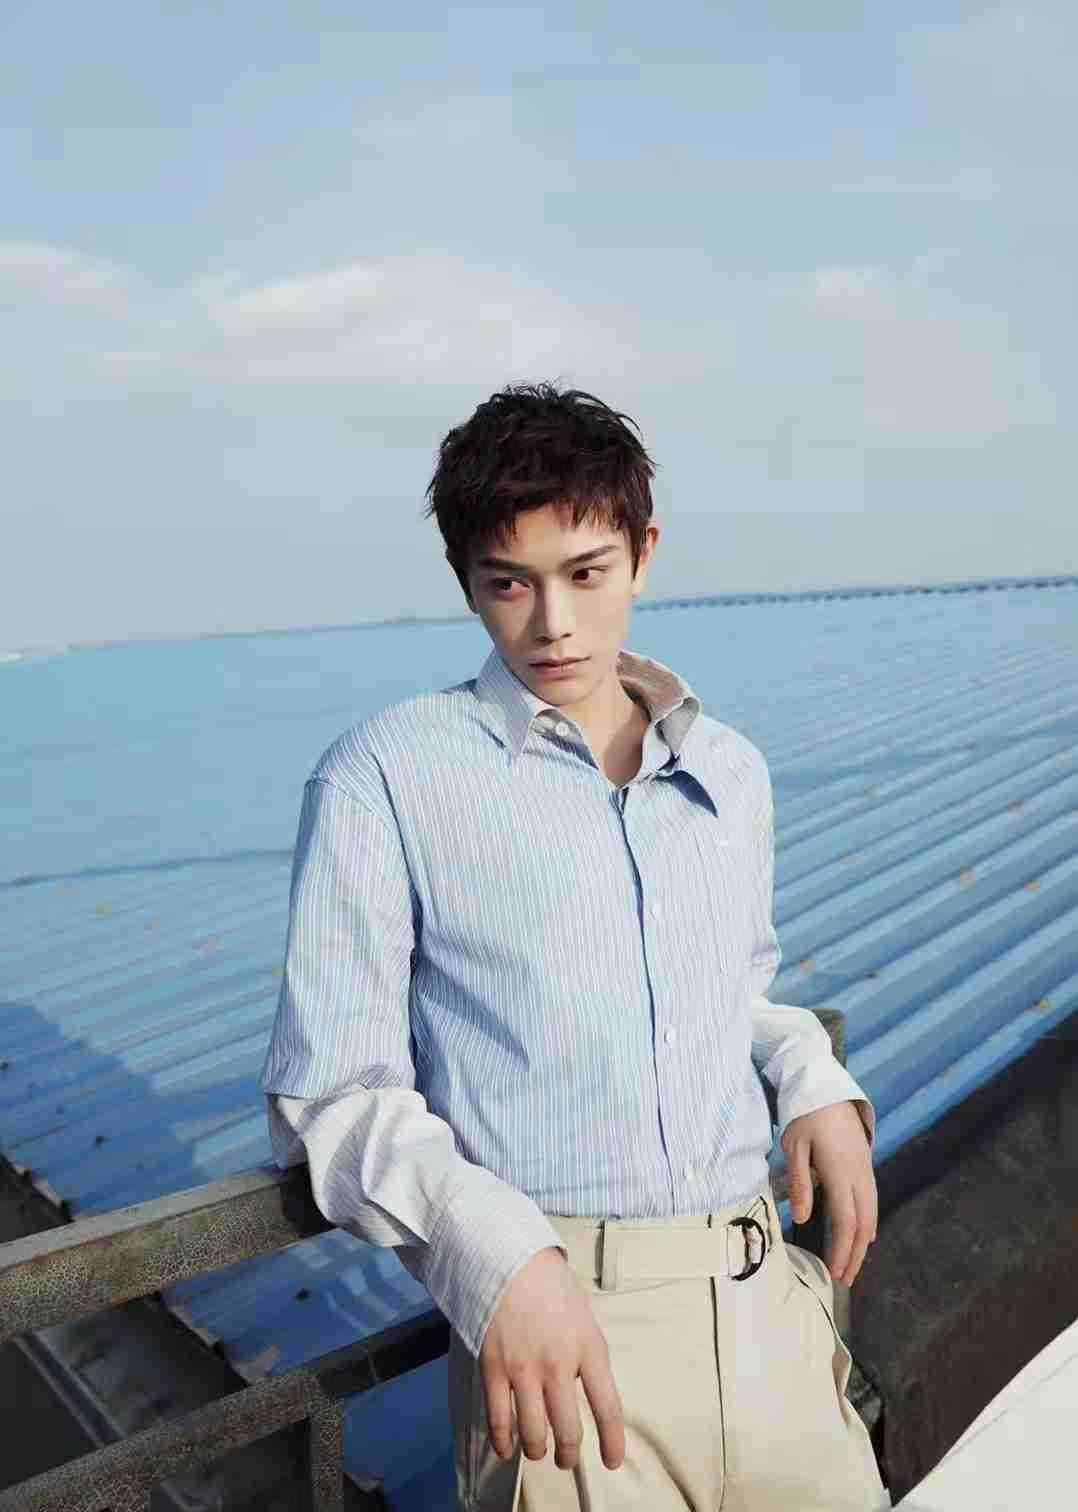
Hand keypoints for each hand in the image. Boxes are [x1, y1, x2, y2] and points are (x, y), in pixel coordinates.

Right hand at [479, 1246, 624, 1472]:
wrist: (508, 1258)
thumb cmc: (551, 1285)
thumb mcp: (584, 1316)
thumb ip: (586, 1355)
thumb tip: (585, 1392)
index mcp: (589, 1347)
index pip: (608, 1408)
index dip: (612, 1442)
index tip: (611, 1460)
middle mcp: (559, 1364)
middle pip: (569, 1430)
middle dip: (568, 1453)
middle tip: (566, 1457)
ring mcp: (524, 1369)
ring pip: (534, 1433)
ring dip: (538, 1449)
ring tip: (539, 1450)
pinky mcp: (494, 1368)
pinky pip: (499, 1419)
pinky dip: (504, 1441)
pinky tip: (508, 1448)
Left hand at [782, 1101, 877, 1287]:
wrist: (826, 1086)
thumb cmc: (805, 1114)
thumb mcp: (794, 1146)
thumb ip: (800, 1182)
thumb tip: (806, 1219)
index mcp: (840, 1172)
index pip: (845, 1222)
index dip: (842, 1251)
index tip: (835, 1273)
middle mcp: (859, 1174)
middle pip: (863, 1224)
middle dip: (855, 1255)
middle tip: (845, 1279)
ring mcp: (866, 1169)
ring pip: (871, 1213)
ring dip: (863, 1242)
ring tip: (853, 1263)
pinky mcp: (866, 1163)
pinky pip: (872, 1199)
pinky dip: (868, 1221)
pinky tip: (863, 1234)